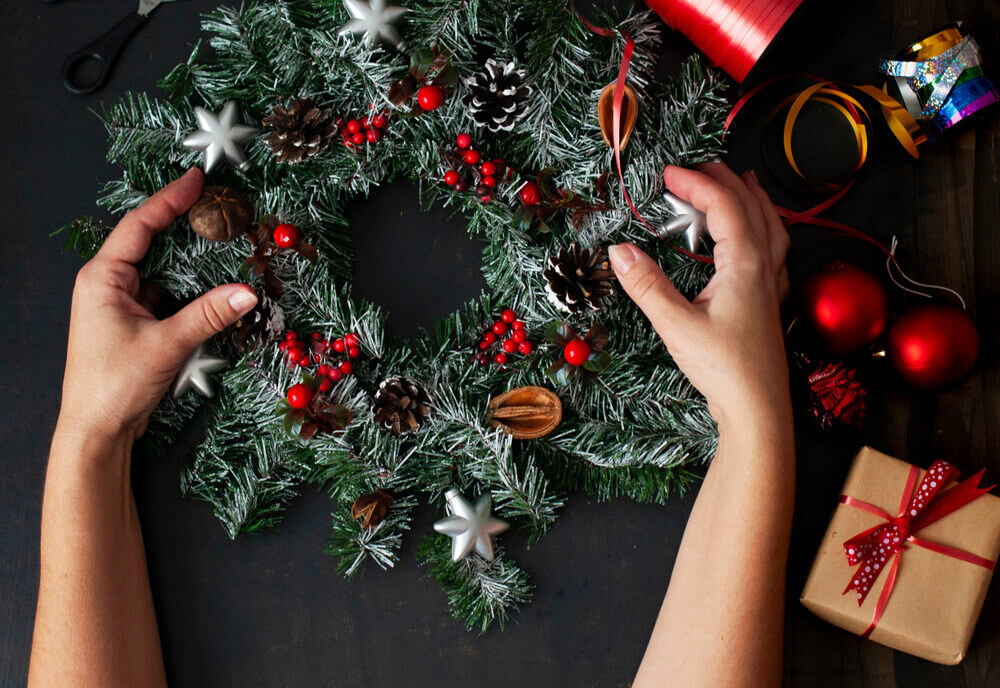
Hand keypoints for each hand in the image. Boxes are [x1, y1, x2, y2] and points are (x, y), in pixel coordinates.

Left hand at [56, 168, 257, 445]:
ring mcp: (123, 304)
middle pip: (154, 242)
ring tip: (226, 246)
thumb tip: (249, 290)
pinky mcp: (137, 322)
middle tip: (221, 208)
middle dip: (188, 227)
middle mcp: (110, 285)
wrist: (97, 431)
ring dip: (194, 263)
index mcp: (103, 278)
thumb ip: (209, 314)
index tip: (197, 179)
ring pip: (165, 271)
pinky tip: (216, 289)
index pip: (140, 225)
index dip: (170, 199)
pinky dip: (193, 291)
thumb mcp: (166, 345)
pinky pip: (169, 295)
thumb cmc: (113, 386)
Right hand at [609, 163, 790, 430]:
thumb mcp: (676, 326)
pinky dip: (766, 230)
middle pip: (753, 207)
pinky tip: (756, 240)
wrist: (757, 409)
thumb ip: (647, 286)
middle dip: (726, 181)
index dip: (697, 183)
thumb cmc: (723, 369)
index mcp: (746, 265)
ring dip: (753, 200)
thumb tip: (618, 251)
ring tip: (741, 183)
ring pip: (773, 227)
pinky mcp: (770, 304)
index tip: (668, 174)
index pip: (725, 206)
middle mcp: (765, 268)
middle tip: (697, 169)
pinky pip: (775, 251)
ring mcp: (772, 286)